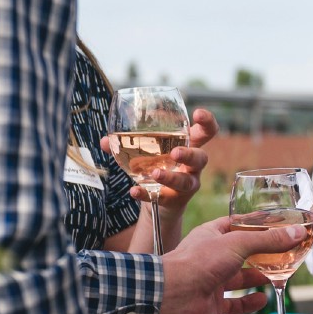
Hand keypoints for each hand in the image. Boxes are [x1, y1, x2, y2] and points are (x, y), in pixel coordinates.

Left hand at [101, 106, 218, 211]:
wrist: (160, 200)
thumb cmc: (157, 165)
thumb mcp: (148, 152)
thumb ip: (127, 144)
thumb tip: (105, 141)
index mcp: (189, 146)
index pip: (206, 132)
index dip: (207, 122)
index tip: (198, 113)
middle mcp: (193, 165)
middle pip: (201, 157)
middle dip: (190, 154)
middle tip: (175, 152)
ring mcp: (187, 184)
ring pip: (186, 182)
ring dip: (171, 177)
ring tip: (155, 173)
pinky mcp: (175, 200)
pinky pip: (163, 198)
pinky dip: (147, 194)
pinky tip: (134, 191)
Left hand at [156, 214, 294, 313]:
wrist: (174, 295)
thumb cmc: (198, 262)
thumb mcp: (239, 243)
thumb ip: (268, 240)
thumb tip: (296, 233)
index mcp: (212, 236)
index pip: (236, 225)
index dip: (255, 224)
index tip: (275, 224)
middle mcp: (211, 257)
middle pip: (241, 254)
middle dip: (261, 254)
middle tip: (283, 253)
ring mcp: (211, 281)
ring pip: (239, 279)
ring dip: (258, 277)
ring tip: (279, 275)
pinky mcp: (212, 304)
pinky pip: (234, 304)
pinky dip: (249, 303)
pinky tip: (264, 299)